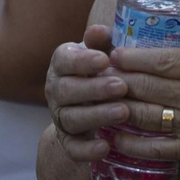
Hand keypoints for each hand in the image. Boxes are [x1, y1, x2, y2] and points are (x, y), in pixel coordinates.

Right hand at [46, 25, 125, 162]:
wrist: (90, 106)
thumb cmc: (102, 70)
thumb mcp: (103, 52)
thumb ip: (101, 42)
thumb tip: (101, 30)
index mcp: (62, 64)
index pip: (64, 60)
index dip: (82, 61)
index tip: (104, 60)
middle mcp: (56, 90)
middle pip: (67, 91)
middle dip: (94, 89)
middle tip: (122, 86)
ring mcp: (60, 117)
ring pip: (71, 118)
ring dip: (97, 115)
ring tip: (124, 112)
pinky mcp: (68, 141)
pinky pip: (73, 148)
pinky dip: (87, 149)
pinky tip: (106, 147)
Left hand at [106, 46, 179, 179]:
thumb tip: (171, 49)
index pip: (162, 61)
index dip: (133, 58)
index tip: (113, 52)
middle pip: (147, 87)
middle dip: (117, 80)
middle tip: (95, 75)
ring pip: (145, 115)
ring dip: (118, 109)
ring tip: (98, 102)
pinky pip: (155, 148)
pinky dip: (131, 143)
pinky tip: (114, 137)